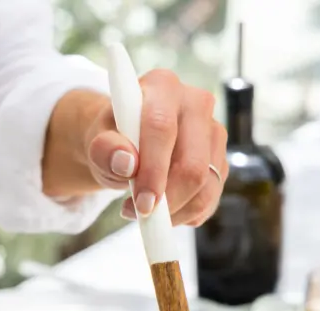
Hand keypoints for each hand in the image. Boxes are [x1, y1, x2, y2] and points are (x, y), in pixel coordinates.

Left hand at [86, 69, 227, 226]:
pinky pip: (210, 200)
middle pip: (193, 165)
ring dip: (176, 213)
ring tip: (147, 214)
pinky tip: (166, 211)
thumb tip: (126, 163)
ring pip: (206, 188)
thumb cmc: (114, 140)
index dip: (153, 171)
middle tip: (143, 215)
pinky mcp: (220, 162)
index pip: (162, 129)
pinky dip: (186, 215)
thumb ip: (105, 150)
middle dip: (169, 200)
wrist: (127, 145)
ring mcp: (214, 134)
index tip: (142, 204)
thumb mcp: (98, 143)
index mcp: (163, 87)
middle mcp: (196, 105)